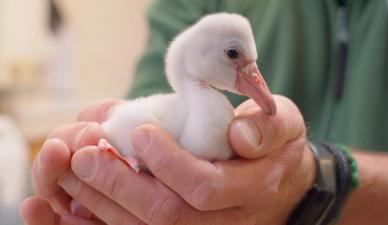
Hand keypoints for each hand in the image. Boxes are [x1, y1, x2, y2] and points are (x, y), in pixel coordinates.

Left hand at [25, 95, 315, 224]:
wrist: (282, 182)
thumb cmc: (277, 146)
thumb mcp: (285, 124)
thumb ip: (269, 126)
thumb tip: (239, 133)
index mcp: (253, 188)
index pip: (205, 187)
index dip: (169, 163)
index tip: (140, 133)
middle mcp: (228, 220)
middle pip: (167, 216)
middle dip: (121, 187)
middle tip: (85, 155)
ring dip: (105, 205)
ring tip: (73, 173)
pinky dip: (108, 221)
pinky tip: (81, 203)